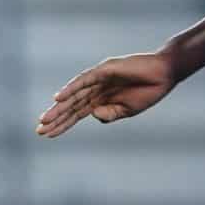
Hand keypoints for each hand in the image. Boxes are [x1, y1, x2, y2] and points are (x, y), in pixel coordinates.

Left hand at [37, 51, 179, 136]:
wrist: (164, 74)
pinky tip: (58, 98)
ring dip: (59, 107)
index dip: (62, 124)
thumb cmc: (148, 91)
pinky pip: (84, 81)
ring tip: (45, 119)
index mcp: (101, 101)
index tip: (47, 135)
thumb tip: (92, 115)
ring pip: (74, 95)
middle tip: (39, 130)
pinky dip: (71, 89)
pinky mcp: (104, 70)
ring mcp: (98, 79)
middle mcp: (95, 89)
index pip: (76, 114)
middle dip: (56, 118)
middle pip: (71, 106)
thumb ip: (109, 114)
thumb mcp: (128, 111)